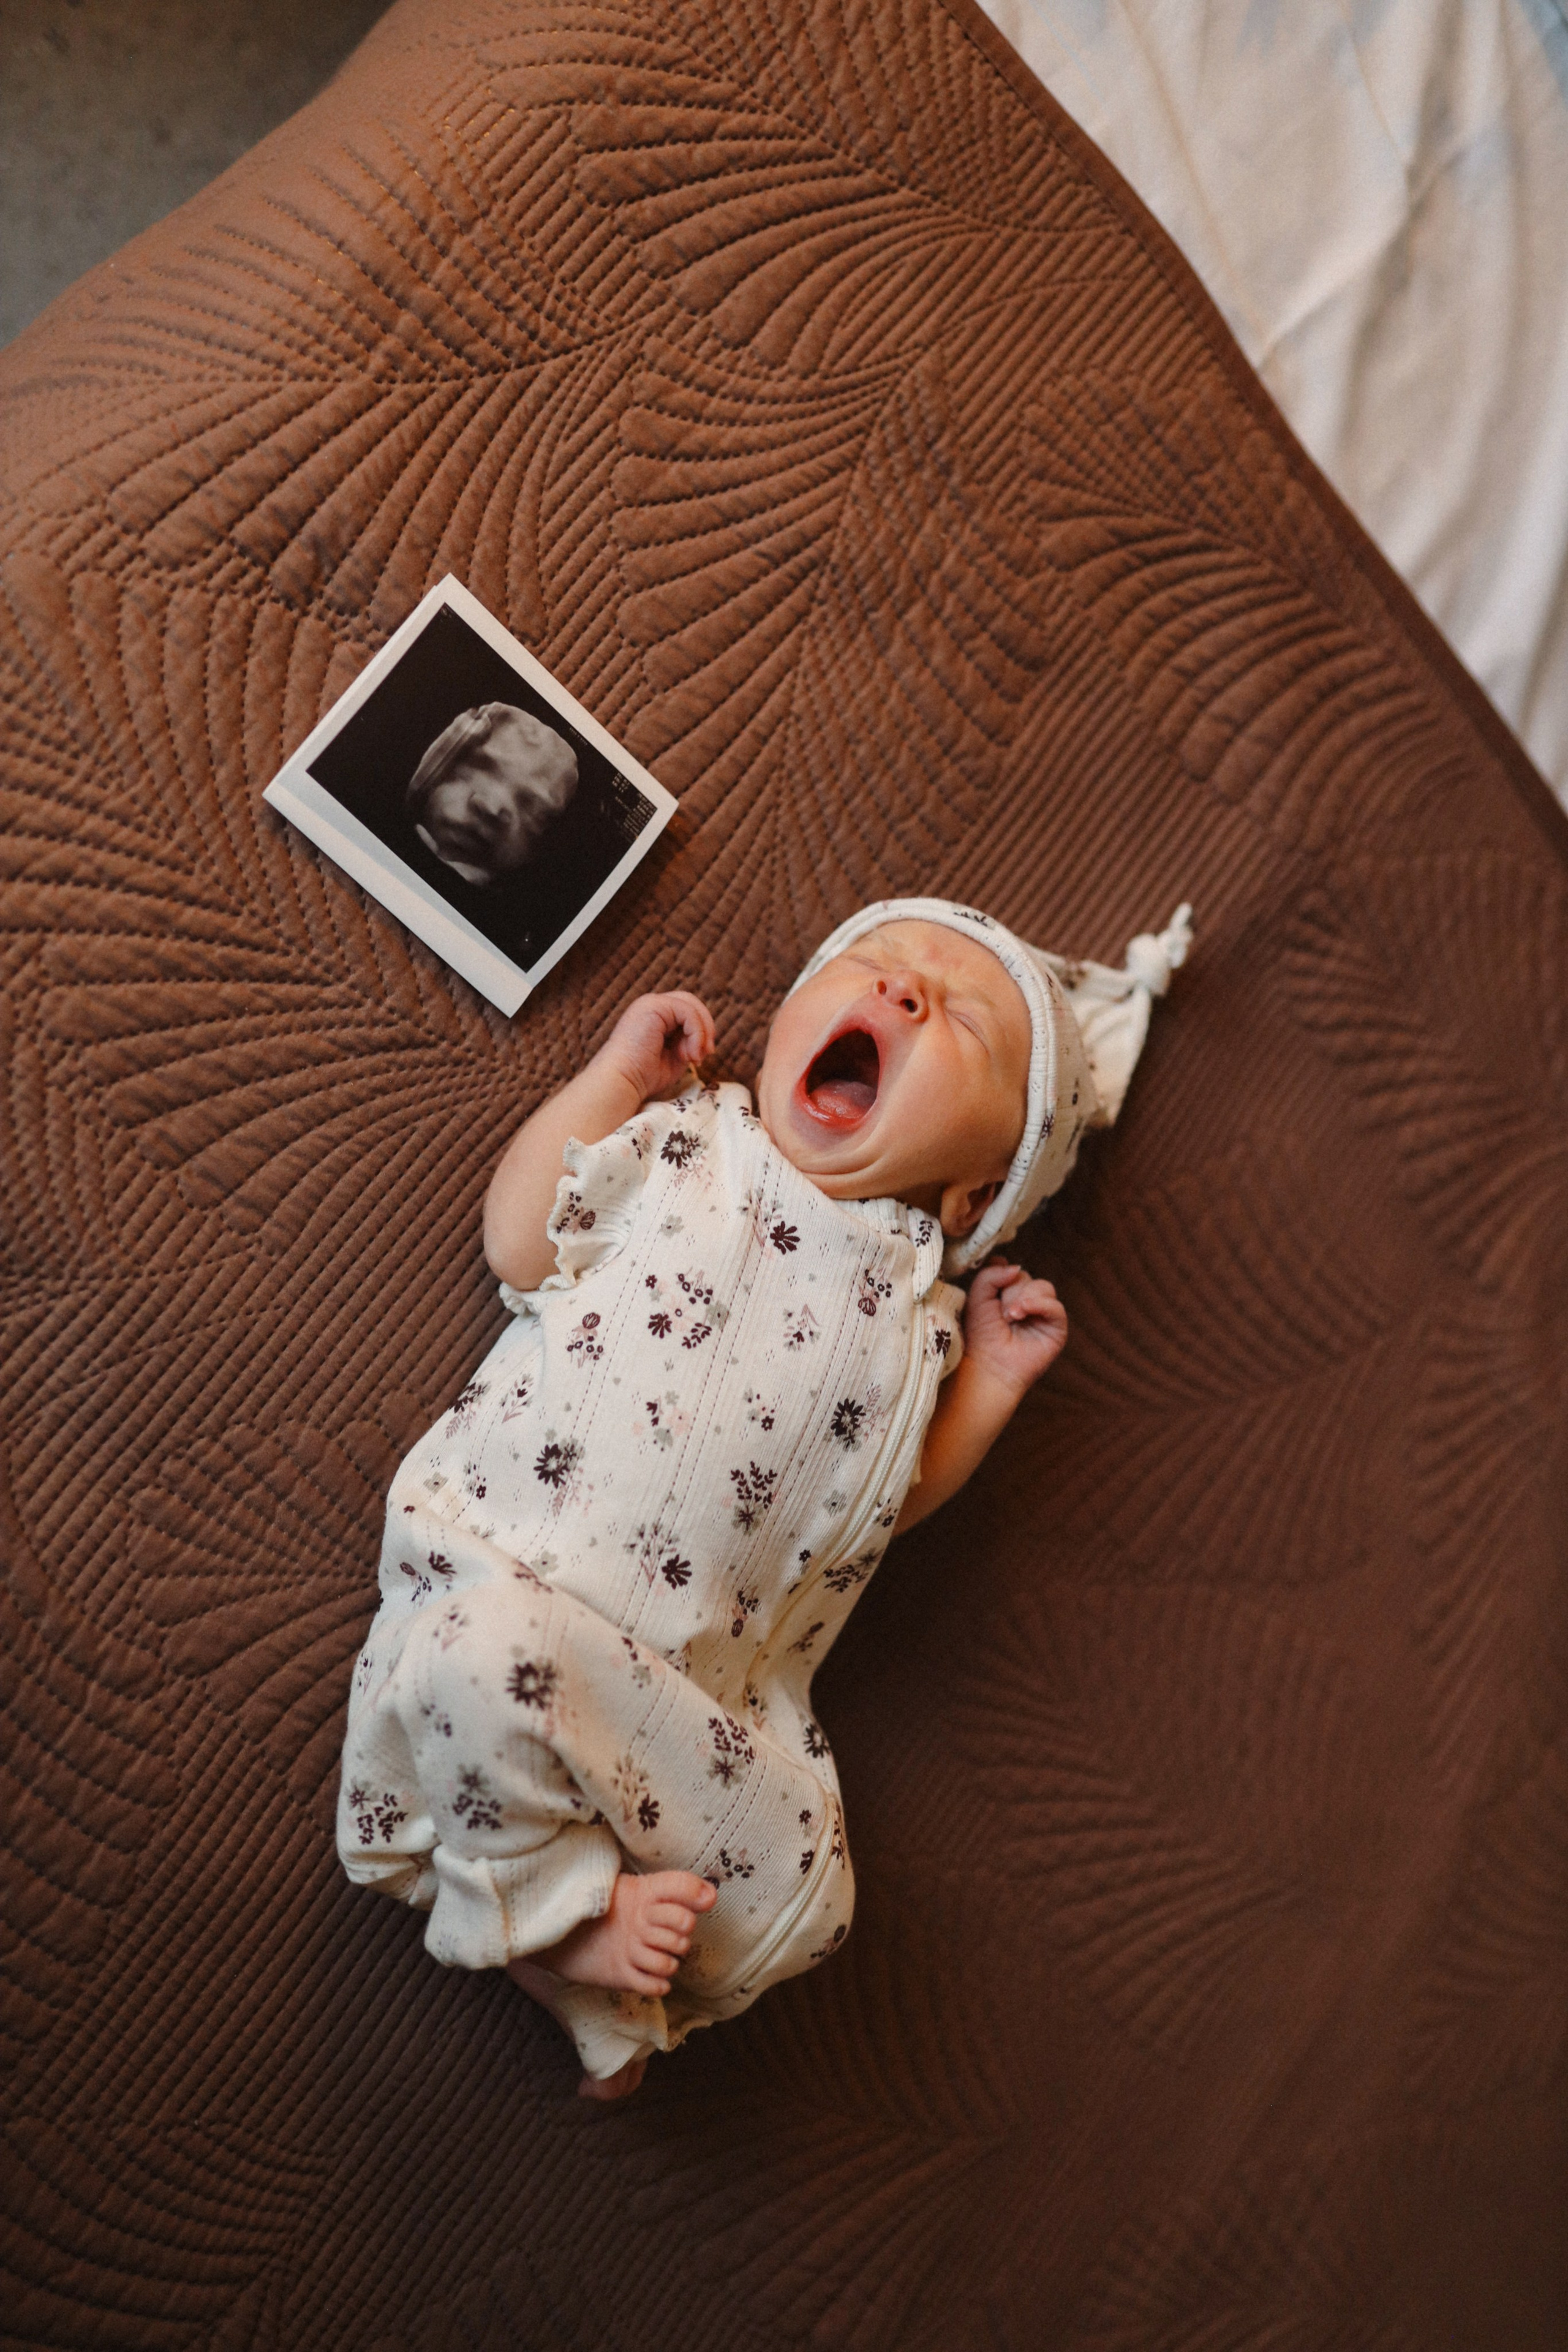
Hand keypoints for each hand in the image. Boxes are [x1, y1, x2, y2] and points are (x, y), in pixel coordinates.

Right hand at [595, 991, 715, 1103]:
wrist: (623, 1080)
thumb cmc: (644, 1075)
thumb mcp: (675, 1055)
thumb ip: (689, 1042)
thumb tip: (707, 1040)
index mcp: (654, 1016)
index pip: (687, 1011)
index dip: (701, 1030)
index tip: (702, 1057)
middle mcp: (652, 1005)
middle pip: (691, 1003)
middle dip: (705, 1027)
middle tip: (708, 1053)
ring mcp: (651, 1003)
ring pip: (692, 1006)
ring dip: (701, 1033)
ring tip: (695, 1058)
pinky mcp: (654, 1005)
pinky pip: (688, 1012)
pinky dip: (696, 1034)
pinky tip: (688, 1055)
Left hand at [962, 1259, 1067, 1398]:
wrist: (988, 1366)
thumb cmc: (980, 1335)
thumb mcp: (977, 1297)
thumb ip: (990, 1274)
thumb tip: (1016, 1266)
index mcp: (1008, 1295)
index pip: (1013, 1269)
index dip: (1003, 1273)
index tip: (993, 1286)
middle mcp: (1027, 1302)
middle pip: (1026, 1277)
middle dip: (1010, 1291)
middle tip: (1000, 1313)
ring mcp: (1043, 1315)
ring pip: (1043, 1287)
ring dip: (1023, 1298)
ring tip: (1011, 1317)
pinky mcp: (1056, 1329)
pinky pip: (1056, 1307)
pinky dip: (1040, 1305)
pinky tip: (1023, 1313)